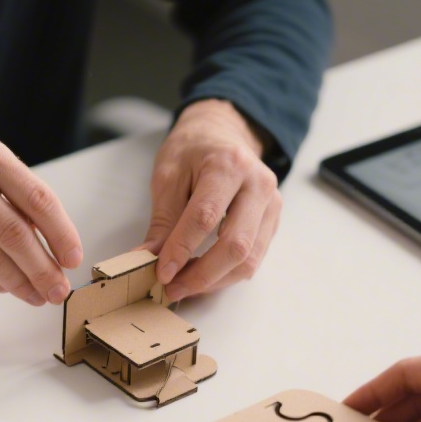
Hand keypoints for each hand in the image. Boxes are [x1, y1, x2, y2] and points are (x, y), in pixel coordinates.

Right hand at [0, 126, 81, 305]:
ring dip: (18, 282)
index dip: (61, 233)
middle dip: (43, 268)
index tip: (73, 258)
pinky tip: (4, 287)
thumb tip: (51, 243)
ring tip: (36, 296)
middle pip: (14, 233)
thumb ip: (12, 194)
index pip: (37, 198)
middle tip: (58, 290)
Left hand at [142, 100, 281, 301]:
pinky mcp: (273, 221)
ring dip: (215, 280)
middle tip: (173, 288)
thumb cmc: (194, 150)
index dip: (182, 249)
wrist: (223, 133)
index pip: (206, 217)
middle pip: (236, 244)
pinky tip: (204, 276)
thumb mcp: (169, 175)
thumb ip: (162, 219)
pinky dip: (227, 274)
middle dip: (202, 274)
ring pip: (249, 259)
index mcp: (229, 165)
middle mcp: (258, 185)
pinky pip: (254, 258)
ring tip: (185, 286)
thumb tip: (147, 258)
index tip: (161, 272)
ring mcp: (271, 204)